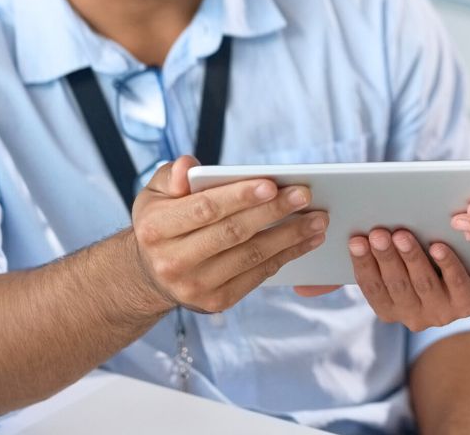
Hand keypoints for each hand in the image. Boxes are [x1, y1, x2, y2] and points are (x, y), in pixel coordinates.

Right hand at [130, 156, 327, 314]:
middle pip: (233, 233)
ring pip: (251, 256)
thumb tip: (189, 168)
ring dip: (290, 237)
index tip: (272, 183)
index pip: (205, 209)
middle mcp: (172, 262)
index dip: (240, 196)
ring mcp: (195, 287)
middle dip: (274, 212)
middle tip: (305, 195)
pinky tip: (307, 240)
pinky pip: (258, 275)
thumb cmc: (163, 222)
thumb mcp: (155, 193)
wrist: (151, 274)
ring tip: (318, 219)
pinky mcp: (216, 302)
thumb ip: (173, 174)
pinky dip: (286, 256)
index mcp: (156, 229)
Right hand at [325, 228, 469, 331]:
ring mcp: (442, 312)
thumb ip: (347, 274)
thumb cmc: (417, 264)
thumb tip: (298, 288)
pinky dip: (448, 265)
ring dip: (411, 258)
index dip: (363, 265)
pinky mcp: (469, 303)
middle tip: (377, 232)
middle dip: (385, 258)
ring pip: (423, 283)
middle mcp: (414, 317)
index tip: (356, 239)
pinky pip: (456, 284)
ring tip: (402, 234)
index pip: (371, 289)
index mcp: (389, 309)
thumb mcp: (385, 270)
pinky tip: (439, 246)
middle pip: (396, 285)